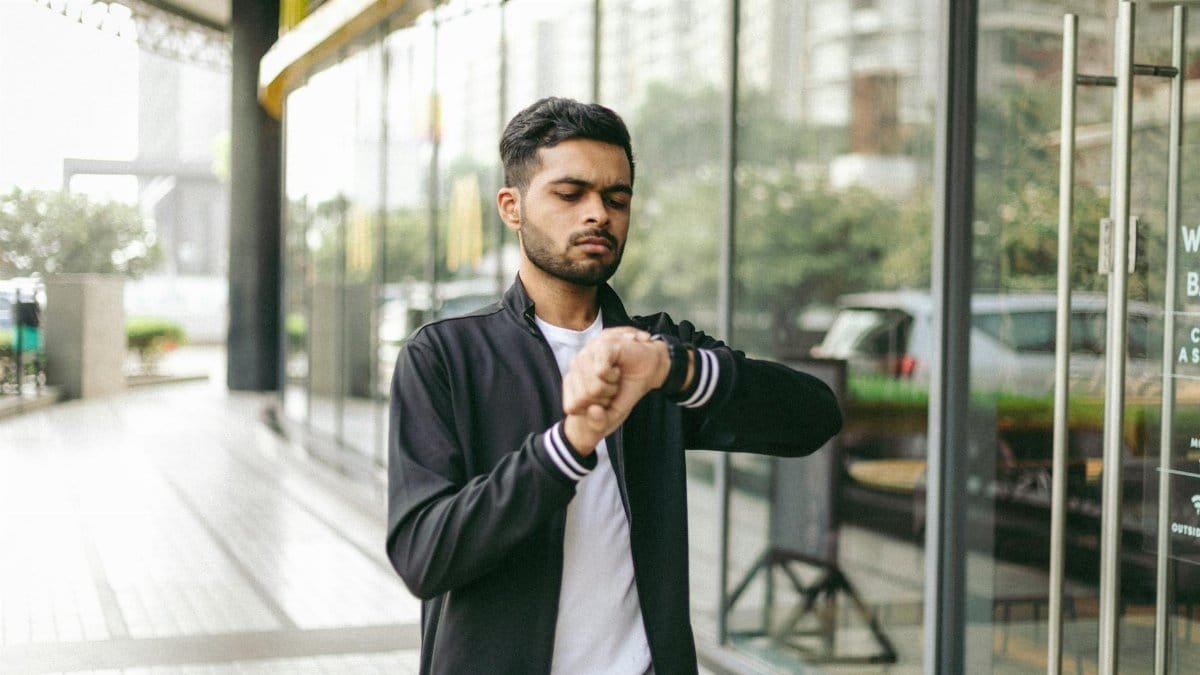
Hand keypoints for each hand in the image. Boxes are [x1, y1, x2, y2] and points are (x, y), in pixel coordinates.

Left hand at [561, 328, 669, 451]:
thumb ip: (599, 422)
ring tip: (615, 378)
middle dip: (603, 399)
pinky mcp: (600, 347)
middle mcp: (575, 366)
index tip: (604, 400)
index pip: (571, 407)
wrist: (650, 370)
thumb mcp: (611, 415)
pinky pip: (600, 372)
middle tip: (612, 388)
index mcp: (572, 382)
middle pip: (582, 398)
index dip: (591, 409)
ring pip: (592, 387)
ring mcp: (586, 355)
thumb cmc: (626, 391)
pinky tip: (617, 369)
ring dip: (610, 387)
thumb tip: (593, 410)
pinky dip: (613, 376)